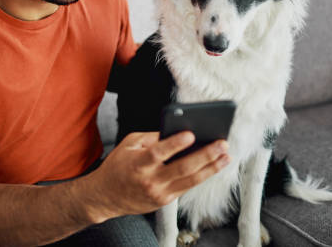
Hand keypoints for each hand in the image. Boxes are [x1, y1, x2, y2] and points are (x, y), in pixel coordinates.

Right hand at [86, 131, 230, 220]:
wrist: (106, 197)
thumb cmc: (118, 166)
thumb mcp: (128, 144)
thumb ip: (151, 138)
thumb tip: (175, 130)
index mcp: (138, 163)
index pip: (159, 153)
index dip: (175, 144)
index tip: (191, 134)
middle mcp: (150, 180)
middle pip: (182, 168)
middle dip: (205, 155)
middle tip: (221, 144)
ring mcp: (159, 193)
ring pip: (191, 180)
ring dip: (212, 168)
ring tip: (226, 156)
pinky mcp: (165, 201)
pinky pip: (188, 186)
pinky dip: (203, 176)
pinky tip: (214, 166)